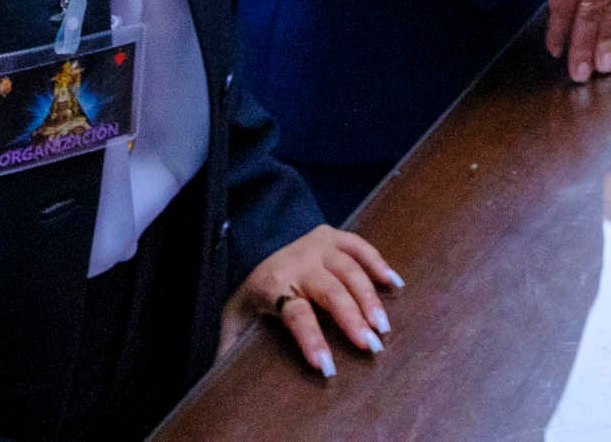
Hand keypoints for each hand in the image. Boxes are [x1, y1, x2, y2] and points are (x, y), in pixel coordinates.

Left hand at [229, 224, 401, 378]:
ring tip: (383, 327)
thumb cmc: (252, 287)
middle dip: (352, 320)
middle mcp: (300, 262)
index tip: (326, 366)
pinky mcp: (335, 236)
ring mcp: (320, 246)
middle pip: (331, 292)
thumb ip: (226, 344)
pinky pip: (361, 246)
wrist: (256, 238)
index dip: (311, 340)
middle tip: (371, 346)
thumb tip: (216, 375)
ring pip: (350, 271)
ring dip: (370, 299)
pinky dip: (379, 263)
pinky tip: (395, 285)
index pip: (296, 314)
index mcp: (274, 283)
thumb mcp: (233, 315)